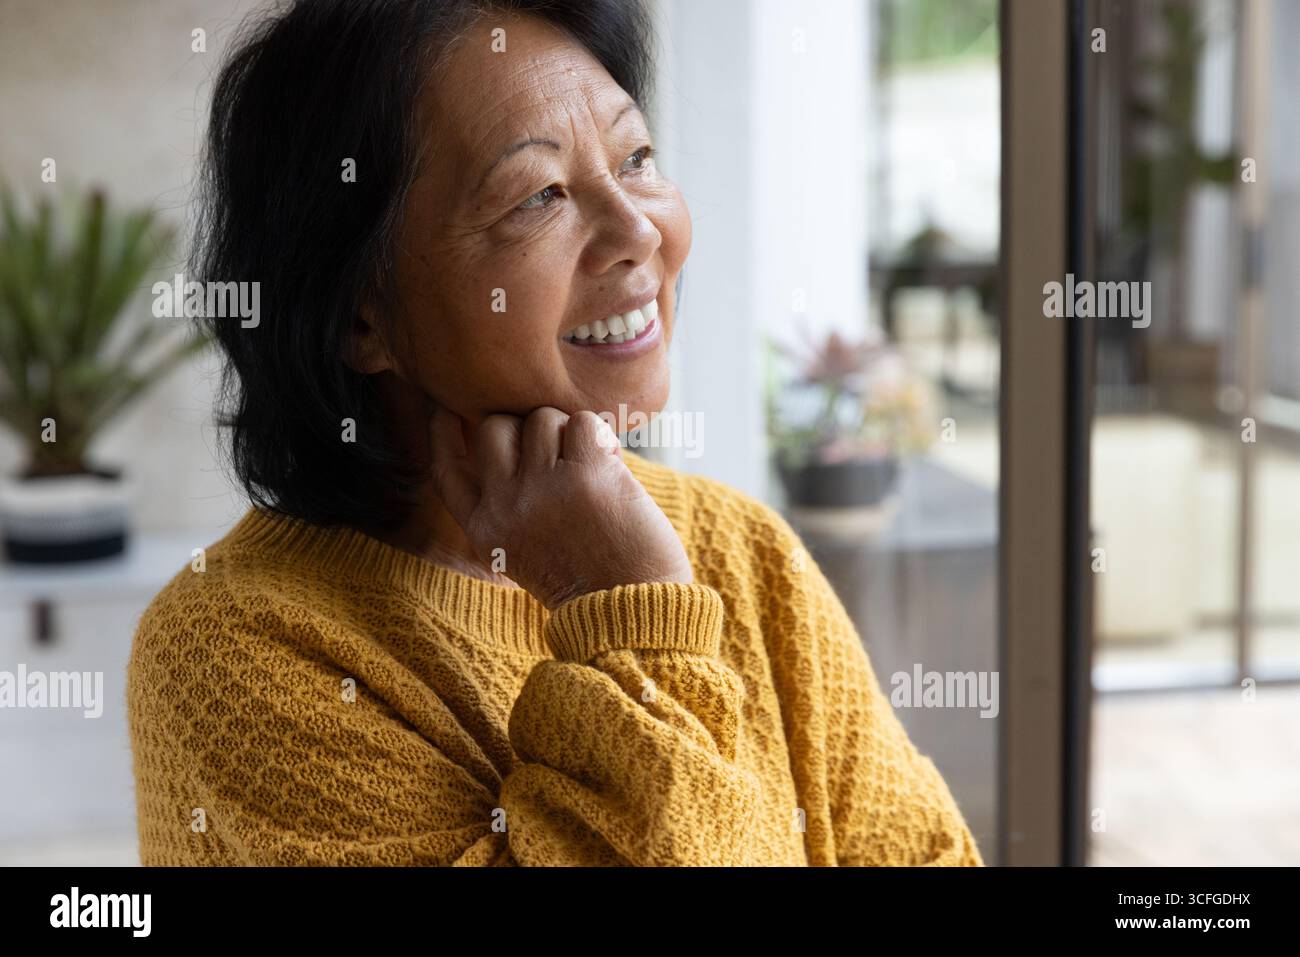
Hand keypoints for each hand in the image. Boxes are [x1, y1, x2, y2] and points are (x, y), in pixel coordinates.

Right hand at [429, 404, 693, 608]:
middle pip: (494, 426)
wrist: (634, 616)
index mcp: (485, 529)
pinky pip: (583, 422)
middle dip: (526, 427)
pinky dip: (601, 434)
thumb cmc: (591, 585)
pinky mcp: (586, 475)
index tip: (448, 411)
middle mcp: (506, 507)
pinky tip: (611, 462)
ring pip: (542, 418)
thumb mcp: (526, 554)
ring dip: (570, 432)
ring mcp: (543, 489)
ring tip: (592, 466)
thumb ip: (510, 507)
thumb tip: (517, 440)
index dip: (443, 433)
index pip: (446, 469)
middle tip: (559, 452)